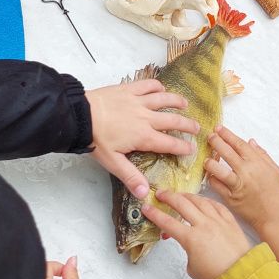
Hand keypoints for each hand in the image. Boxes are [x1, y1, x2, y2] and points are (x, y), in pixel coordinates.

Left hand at [86, 80, 198, 197]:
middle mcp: (146, 118)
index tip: (192, 148)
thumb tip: (145, 193)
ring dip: (177, 101)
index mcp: (144, 137)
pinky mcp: (129, 90)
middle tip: (197, 127)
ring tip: (185, 104)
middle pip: (173, 120)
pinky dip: (157, 85)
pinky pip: (147, 85)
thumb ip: (131, 177)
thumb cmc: (95, 139)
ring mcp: (138, 102)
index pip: (169, 143)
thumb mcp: (113, 162)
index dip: (183, 147)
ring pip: (164, 100)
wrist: (81, 115)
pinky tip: (161, 88)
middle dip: (187, 125)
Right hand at [142, 190, 251, 278]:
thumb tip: (189, 241)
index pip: (167, 222)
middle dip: (169, 197)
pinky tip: (202, 200)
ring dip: (187, 195)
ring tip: (179, 194)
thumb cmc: (216, 276)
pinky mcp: (230, 221)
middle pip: (182, 204)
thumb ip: (187, 249)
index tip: (147, 208)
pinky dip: (206, 200)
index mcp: (191, 239)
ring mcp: (218, 221)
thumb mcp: (192, 267)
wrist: (241, 276)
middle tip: (161, 194)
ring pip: (199, 200)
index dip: (154, 214)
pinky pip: (216, 205)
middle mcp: (204, 225)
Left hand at [203, 126, 278, 233]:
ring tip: (207, 159)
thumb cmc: (276, 193)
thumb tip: (251, 141)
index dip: (227, 134)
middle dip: (215, 142)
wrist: (274, 216)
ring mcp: (237, 185)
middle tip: (209, 137)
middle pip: (226, 152)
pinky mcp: (230, 198)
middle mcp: (246, 172)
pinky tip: (210, 175)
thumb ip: (262, 155)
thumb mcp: (275, 170)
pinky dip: (212, 179)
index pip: (238, 144)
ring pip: (218, 169)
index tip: (218, 129)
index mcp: (257, 163)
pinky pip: (216, 185)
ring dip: (210, 162)